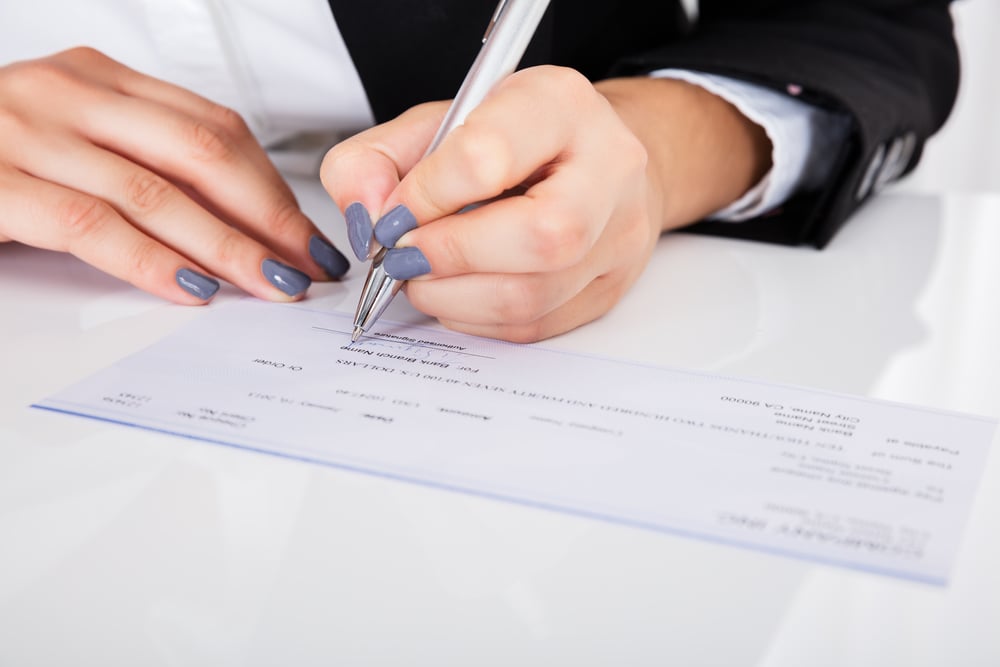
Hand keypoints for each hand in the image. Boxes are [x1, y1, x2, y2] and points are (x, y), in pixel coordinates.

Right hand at [0, 47, 348, 302]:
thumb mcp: (78, 142)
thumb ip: (147, 165)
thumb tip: (244, 225)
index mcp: (98, 78)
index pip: (216, 128)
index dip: (272, 187)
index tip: (309, 235)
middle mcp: (67, 93)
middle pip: (203, 153)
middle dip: (268, 217)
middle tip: (306, 266)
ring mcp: (26, 133)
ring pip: (158, 191)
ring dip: (228, 247)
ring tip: (270, 285)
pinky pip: (93, 225)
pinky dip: (152, 262)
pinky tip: (193, 290)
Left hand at [322, 66, 769, 341]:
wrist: (589, 161)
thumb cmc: (510, 141)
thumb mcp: (434, 125)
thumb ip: (377, 161)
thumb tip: (366, 217)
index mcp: (560, 105)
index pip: (488, 155)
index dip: (425, 195)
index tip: (394, 212)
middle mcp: (608, 167)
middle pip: (540, 236)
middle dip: (449, 256)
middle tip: (404, 255)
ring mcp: (618, 235)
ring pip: (533, 294)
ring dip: (454, 296)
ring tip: (422, 275)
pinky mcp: (608, 288)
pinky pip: (534, 326)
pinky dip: (477, 318)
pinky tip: (459, 291)